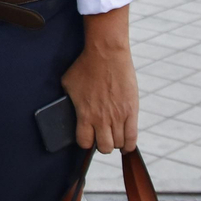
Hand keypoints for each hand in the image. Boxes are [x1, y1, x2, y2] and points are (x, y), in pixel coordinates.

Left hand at [61, 7, 138, 152]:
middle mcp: (102, 119)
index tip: (86, 137)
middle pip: (104, 147)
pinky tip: (126, 143)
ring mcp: (119, 116)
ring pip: (119, 144)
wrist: (107, 54)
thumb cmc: (85, 66)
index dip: (85, 142)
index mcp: (85, 114)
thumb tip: (67, 108)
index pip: (85, 142)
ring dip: (115, 143)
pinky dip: (129, 144)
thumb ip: (69, 100)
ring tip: (113, 136)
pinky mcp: (132, 111)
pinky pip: (133, 137)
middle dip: (101, 145)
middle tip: (101, 137)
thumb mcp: (68, 84)